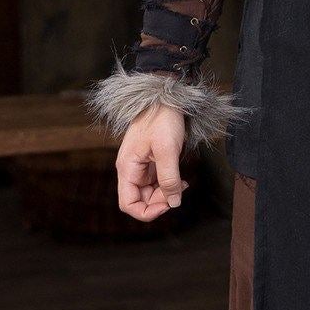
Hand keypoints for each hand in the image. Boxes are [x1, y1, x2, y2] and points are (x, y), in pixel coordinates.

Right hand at [116, 103, 188, 220]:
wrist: (165, 98)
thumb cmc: (162, 119)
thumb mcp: (167, 150)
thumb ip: (169, 179)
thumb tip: (173, 203)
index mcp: (127, 168)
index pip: (128, 203)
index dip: (147, 211)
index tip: (167, 205)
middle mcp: (131, 170)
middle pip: (141, 200)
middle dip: (161, 201)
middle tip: (179, 190)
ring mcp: (140, 167)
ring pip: (150, 192)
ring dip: (166, 193)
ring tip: (182, 183)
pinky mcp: (151, 162)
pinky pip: (157, 182)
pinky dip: (169, 184)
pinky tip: (181, 179)